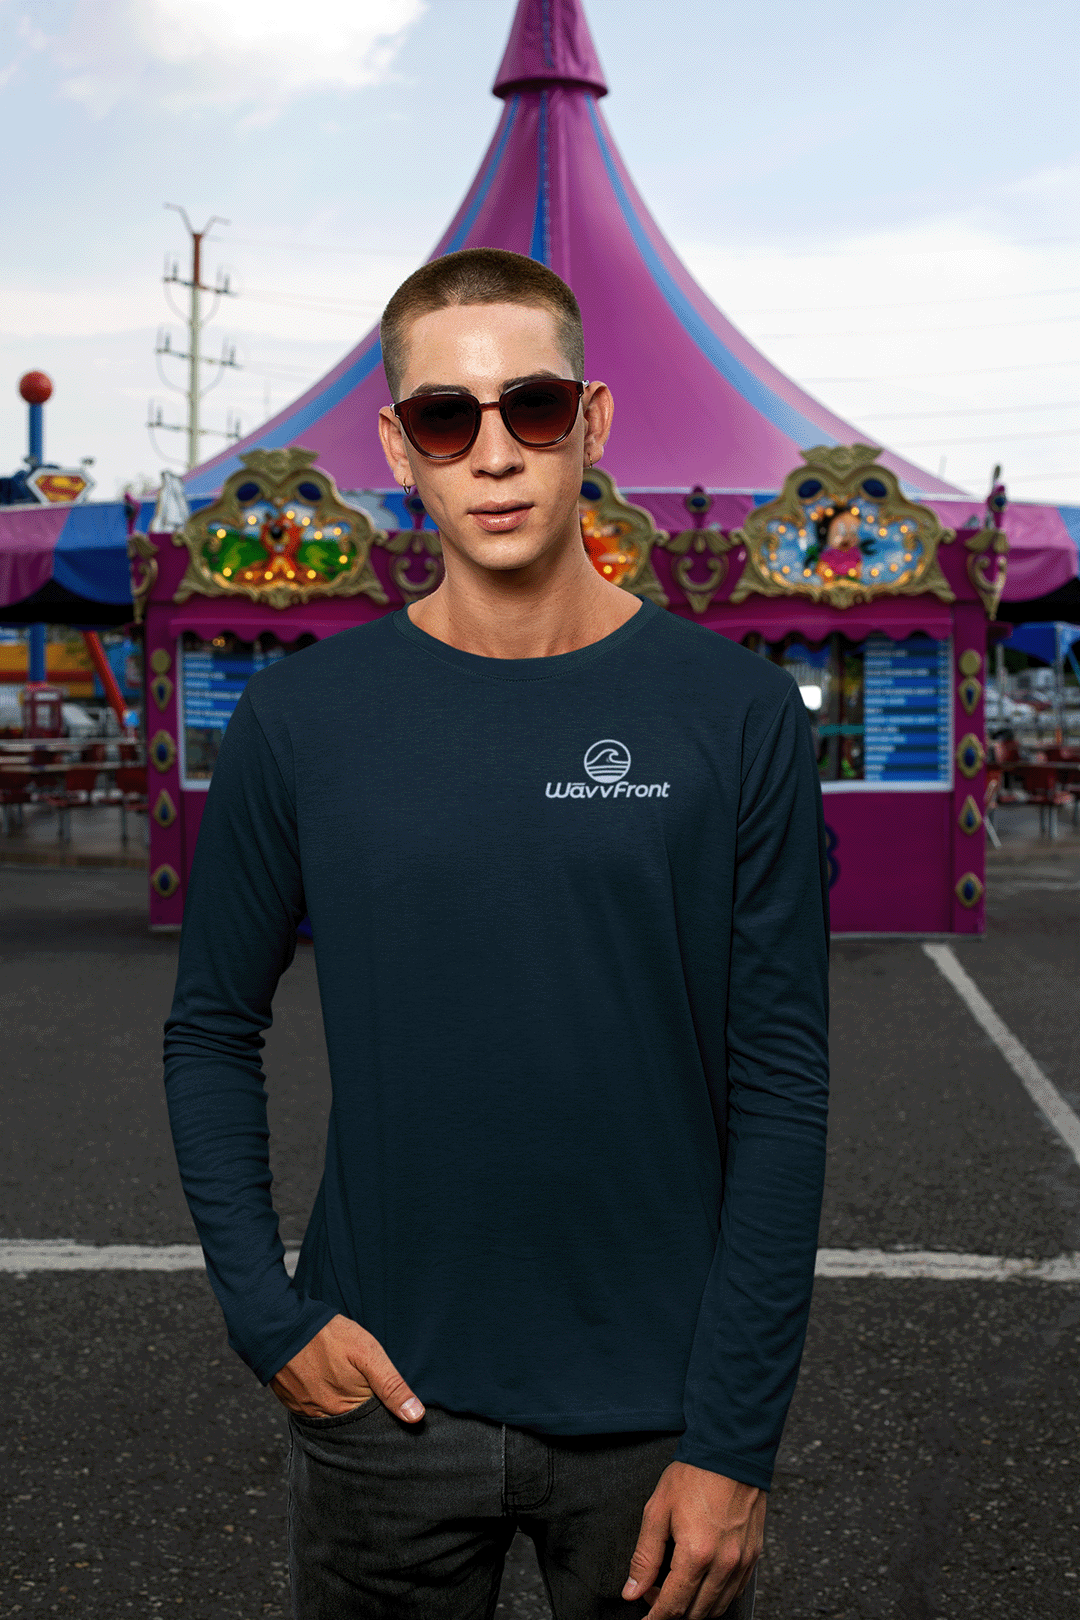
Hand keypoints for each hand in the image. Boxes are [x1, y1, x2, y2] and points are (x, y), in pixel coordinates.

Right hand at [269, 1313, 425, 1423]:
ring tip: (344, 1379)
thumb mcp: (368, 1354)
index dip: (383, 1411)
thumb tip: (415, 1418)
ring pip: (333, 1415)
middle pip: (353, 1421)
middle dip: (362, 1408)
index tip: (386, 1397)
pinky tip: (326, 1379)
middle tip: (362, 1381)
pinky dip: (322, 1398)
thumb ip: (392, 1385)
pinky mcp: (293, 1403)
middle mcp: (326, 1418)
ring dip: (342, 1403)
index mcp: (347, 1410)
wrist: (280, 1326)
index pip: (374, 1423)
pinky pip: (314, 1408)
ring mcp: (306, 1412)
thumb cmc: (327, 1336)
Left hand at [622, 1463, 763, 1617]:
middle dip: (672, 1611)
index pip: (673, 1605)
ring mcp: (741, 1562)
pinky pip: (734, 1592)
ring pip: (717, 1607)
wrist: (730, 1452)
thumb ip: (644, 1556)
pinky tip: (702, 1582)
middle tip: (655, 1593)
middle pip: (696, 1613)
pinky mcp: (753, 1556)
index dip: (655, 1618)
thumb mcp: (657, 1511)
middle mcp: (722, 1564)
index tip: (645, 1619)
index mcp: (696, 1554)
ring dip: (695, 1607)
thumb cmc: (694, 1475)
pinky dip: (716, 1597)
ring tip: (677, 1587)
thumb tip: (632, 1589)